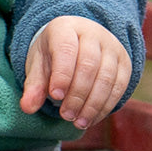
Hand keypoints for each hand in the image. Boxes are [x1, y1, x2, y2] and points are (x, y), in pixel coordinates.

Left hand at [20, 15, 131, 129]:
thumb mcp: (39, 65)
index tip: (55, 96)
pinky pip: (119, 86)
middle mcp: (92, 33)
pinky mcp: (124, 62)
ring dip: (93, 104)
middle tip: (66, 115)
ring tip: (79, 122)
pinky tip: (91, 118)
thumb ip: (34, 85)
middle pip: (89, 64)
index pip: (66, 49)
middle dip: (77, 94)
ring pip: (106, 77)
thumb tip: (27, 107)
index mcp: (65, 28)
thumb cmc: (53, 55)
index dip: (62, 74)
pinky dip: (105, 106)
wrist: (77, 42)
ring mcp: (111, 46)